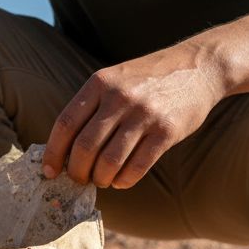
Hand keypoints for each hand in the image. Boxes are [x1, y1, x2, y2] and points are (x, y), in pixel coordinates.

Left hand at [42, 48, 226, 188]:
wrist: (199, 67)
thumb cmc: (149, 80)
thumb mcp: (115, 80)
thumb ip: (91, 107)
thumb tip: (64, 151)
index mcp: (100, 83)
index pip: (65, 124)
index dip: (53, 153)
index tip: (50, 171)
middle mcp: (119, 97)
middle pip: (85, 147)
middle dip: (77, 171)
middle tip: (80, 179)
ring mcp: (144, 114)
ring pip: (109, 161)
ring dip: (101, 178)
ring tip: (102, 180)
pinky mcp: (167, 131)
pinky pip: (137, 166)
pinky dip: (124, 180)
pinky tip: (121, 181)